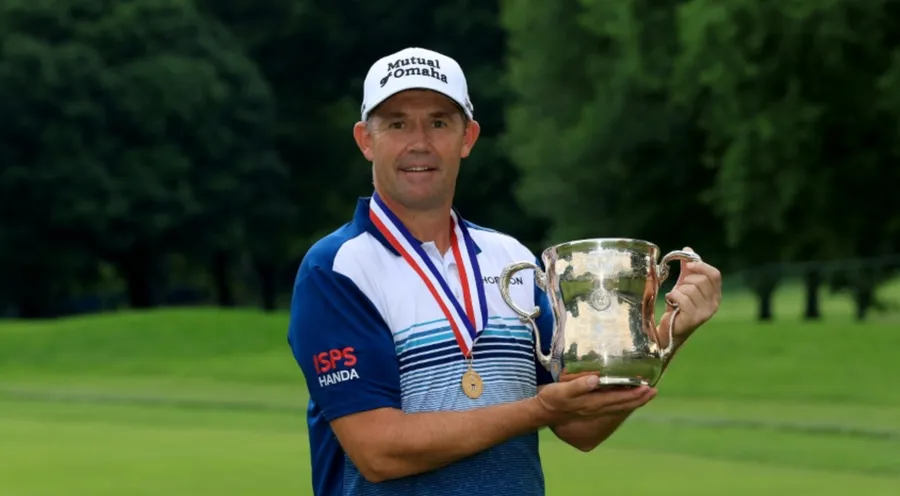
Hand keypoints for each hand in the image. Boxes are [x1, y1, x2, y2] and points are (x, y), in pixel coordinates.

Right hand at [536, 374, 656, 422]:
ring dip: (634, 402)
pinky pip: (612, 407)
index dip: (634, 394)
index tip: (648, 388)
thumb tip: (595, 379)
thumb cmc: (552, 399)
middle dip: (640, 399)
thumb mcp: (562, 390)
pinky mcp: (590, 409)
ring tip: (646, 395)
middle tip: (654, 391)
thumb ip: (579, 385)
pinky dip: (622, 403)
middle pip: (623, 405)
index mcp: (593, 403)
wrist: (543, 413)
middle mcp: (597, 408)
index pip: (619, 399)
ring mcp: (594, 410)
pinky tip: (625, 398)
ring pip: (619, 407)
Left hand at [659, 246, 721, 341]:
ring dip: (678, 291)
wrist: (670, 328)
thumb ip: (688, 269)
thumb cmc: (678, 306)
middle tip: (680, 289)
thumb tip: (688, 249)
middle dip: (686, 281)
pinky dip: (673, 297)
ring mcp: (705, 312)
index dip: (701, 266)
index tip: (688, 265)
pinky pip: (683, 298)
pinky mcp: (694, 318)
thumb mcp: (684, 284)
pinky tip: (671, 302)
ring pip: (691, 289)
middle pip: (701, 280)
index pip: (715, 275)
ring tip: (676, 299)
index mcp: (715, 295)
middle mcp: (714, 304)